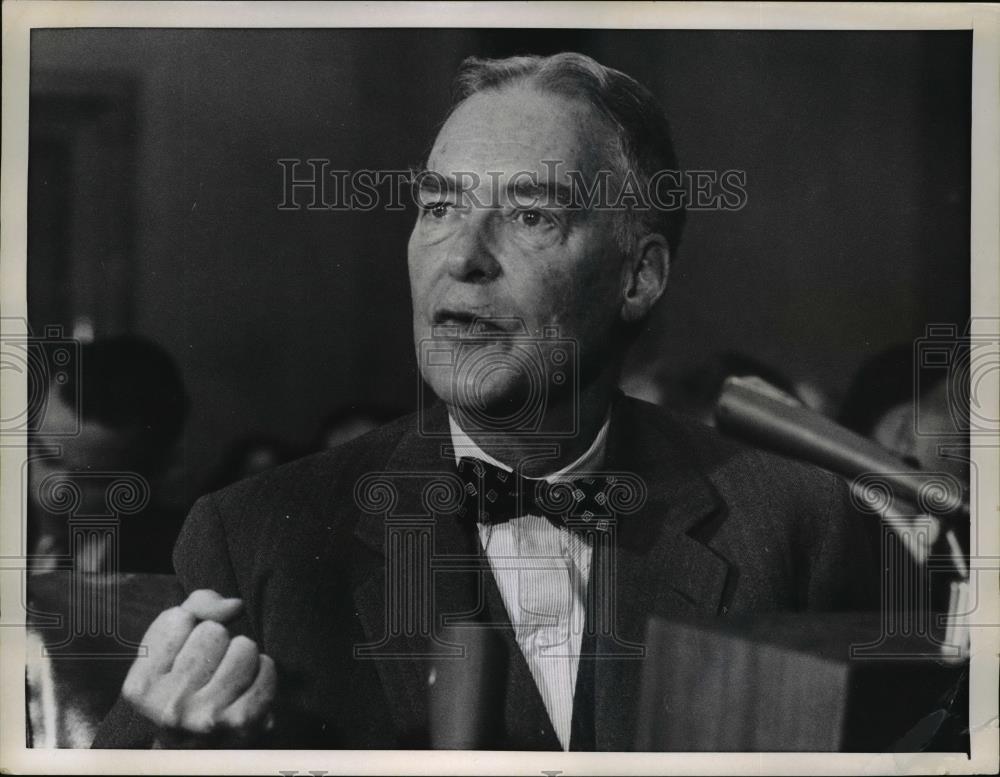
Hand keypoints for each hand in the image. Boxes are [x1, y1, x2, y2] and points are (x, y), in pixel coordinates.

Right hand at [121, 589, 275, 746]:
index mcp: (141, 687)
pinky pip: (267, 667)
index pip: (179, 618)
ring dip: (242, 655)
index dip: (188, 627)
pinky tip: (247, 687)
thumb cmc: (184, 686)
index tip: (183, 652)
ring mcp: (207, 717)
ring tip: (228, 677)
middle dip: (216, 641)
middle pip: (214, 631)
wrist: (197, 751)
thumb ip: (195, 609)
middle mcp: (170, 706)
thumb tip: (234, 606)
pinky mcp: (243, 723)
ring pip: (244, 646)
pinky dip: (263, 670)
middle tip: (208, 669)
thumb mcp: (168, 649)